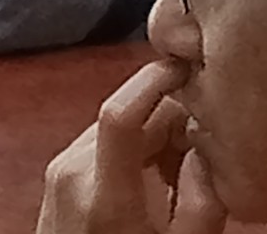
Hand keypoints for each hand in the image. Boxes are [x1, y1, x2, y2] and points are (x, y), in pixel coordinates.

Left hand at [36, 61, 226, 233]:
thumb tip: (209, 145)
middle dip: (170, 120)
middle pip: (125, 117)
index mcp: (102, 192)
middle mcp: (71, 170)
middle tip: (204, 149)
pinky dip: (131, 148)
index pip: (120, 115)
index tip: (185, 67)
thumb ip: (202, 199)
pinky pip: (99, 143)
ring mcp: (58, 169)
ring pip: (114, 127)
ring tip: (181, 175)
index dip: (152, 82)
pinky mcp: (56, 172)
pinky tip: (154, 178)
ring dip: (153, 136)